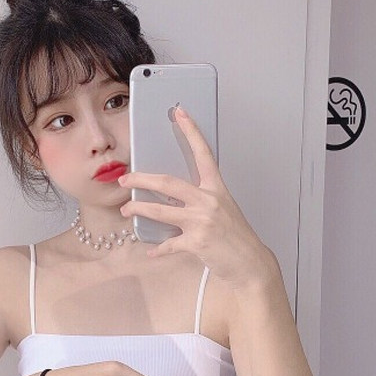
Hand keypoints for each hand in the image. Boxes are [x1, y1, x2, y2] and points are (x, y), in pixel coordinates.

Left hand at [119, 106, 274, 290]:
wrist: (250, 262)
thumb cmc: (236, 236)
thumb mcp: (223, 209)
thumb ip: (201, 200)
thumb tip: (174, 197)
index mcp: (216, 189)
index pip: (203, 154)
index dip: (191, 132)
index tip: (180, 113)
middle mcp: (208, 201)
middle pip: (167, 183)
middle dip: (141, 179)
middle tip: (125, 179)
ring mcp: (201, 222)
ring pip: (160, 211)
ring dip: (138, 209)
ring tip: (126, 209)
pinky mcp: (196, 242)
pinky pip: (168, 244)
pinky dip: (157, 249)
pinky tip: (150, 251)